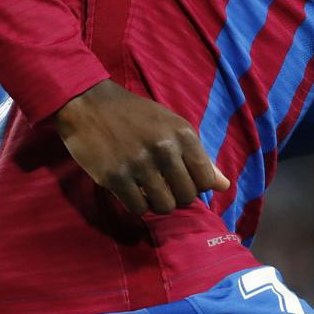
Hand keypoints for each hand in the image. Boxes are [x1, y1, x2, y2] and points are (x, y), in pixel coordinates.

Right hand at [53, 80, 229, 215]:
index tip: (181, 180)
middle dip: (176, 197)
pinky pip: (138, 208)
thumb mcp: (171, 126)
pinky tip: (130, 190)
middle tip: (162, 187)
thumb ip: (198, 156)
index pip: (205, 180)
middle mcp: (165, 149)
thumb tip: (224, 185)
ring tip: (146, 190)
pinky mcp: (115, 177)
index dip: (195, 186)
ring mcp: (140, 164)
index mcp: (183, 134)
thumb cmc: (135, 115)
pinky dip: (136, 205)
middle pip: (186, 197)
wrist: (89, 104)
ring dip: (156, 203)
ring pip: (164, 206)